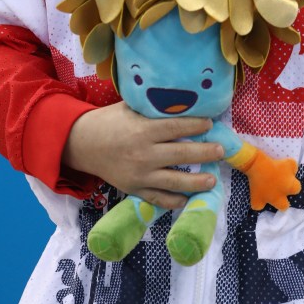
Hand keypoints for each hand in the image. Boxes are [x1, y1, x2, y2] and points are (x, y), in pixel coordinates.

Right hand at [62, 101, 223, 209]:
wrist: (82, 144)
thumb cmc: (109, 121)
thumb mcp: (130, 108)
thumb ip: (153, 109)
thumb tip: (180, 102)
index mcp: (143, 130)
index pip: (177, 127)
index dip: (196, 126)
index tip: (210, 124)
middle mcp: (144, 154)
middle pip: (181, 155)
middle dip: (205, 153)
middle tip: (221, 150)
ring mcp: (139, 175)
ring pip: (174, 181)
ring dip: (196, 181)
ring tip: (213, 179)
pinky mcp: (133, 189)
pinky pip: (157, 199)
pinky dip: (173, 201)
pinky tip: (187, 199)